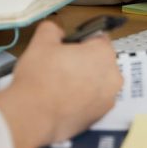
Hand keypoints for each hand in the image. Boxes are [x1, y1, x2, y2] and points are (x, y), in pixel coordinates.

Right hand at [0, 22, 121, 147]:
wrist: (34, 116)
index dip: (81, 40)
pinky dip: (82, 99)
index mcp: (103, 54)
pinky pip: (93, 101)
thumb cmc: (40, 77)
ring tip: (60, 85)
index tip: (67, 47)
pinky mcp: (99, 118)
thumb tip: (57, 32)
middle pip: (100, 61)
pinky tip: (63, 100)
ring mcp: (108, 100)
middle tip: (60, 65)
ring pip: (97, 82)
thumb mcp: (41, 42)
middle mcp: (112, 77)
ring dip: (84, 80)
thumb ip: (52, 29)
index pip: (98, 38)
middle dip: (84, 61)